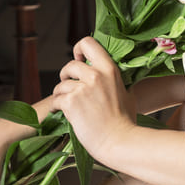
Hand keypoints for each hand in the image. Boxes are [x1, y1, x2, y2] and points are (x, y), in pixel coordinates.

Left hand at [52, 36, 136, 160]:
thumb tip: (114, 76)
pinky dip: (56, 107)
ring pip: (61, 85)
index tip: (79, 60)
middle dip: (66, 76)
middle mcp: (95, 75)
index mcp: (109, 69)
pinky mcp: (71, 103)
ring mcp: (82, 89)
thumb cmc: (125, 121)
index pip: (88, 43)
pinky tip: (61, 113)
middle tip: (69, 86)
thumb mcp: (127, 93)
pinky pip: (56, 100)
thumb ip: (117, 81)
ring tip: (66, 104)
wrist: (119, 141)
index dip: (79, 49)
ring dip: (60, 94)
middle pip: (70, 65)